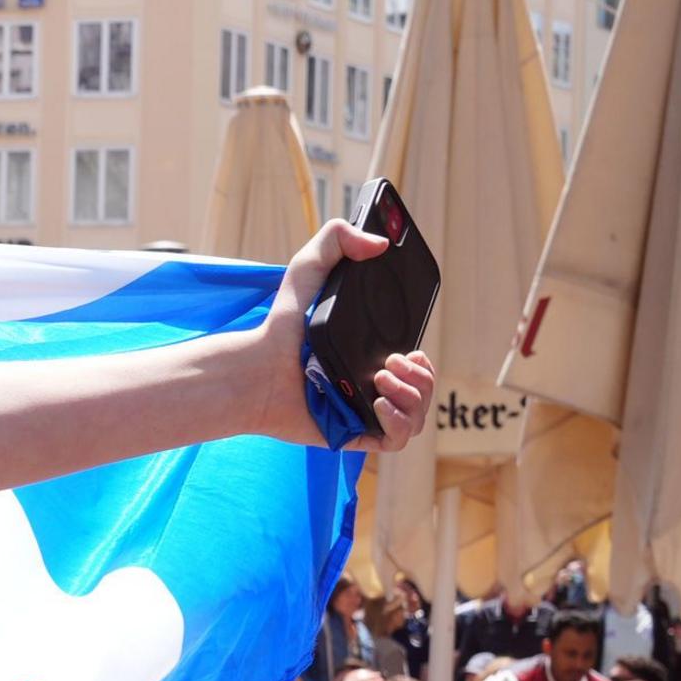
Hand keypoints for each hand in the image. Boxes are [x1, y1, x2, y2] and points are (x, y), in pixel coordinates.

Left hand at [258, 217, 434, 452]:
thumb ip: (336, 240)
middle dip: (423, 377)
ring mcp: (364, 413)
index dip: (424, 361)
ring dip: (413, 397)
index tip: (415, 349)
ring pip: (417, 416)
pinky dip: (399, 422)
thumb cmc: (279, 326)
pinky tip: (380, 405)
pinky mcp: (354, 435)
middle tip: (390, 364)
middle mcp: (370, 387)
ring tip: (381, 381)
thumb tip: (380, 242)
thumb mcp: (306, 271)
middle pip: (423, 391)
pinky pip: (398, 440)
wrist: (256, 372)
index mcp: (369, 358)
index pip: (415, 366)